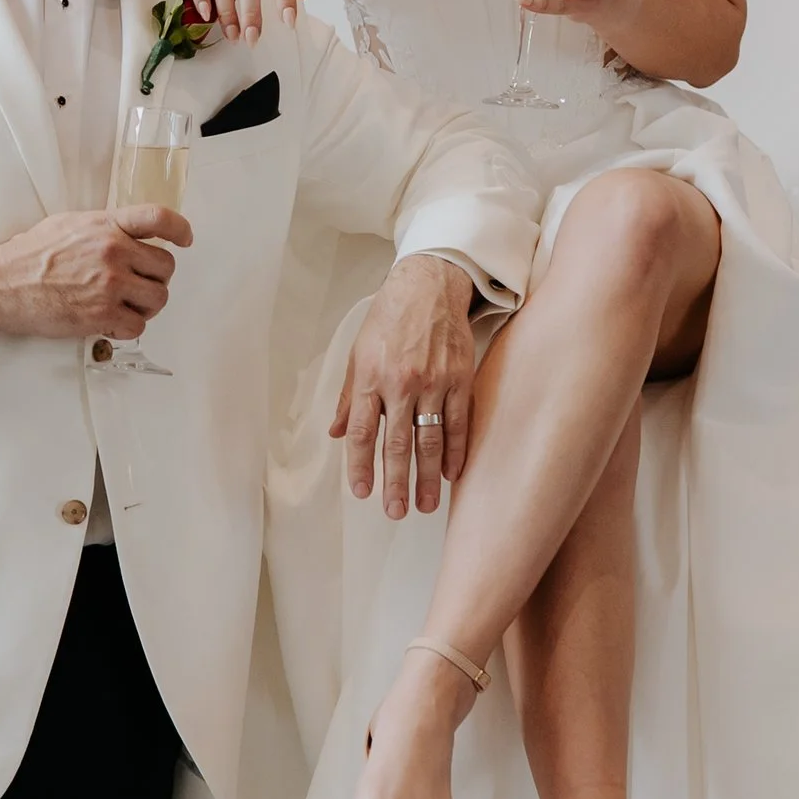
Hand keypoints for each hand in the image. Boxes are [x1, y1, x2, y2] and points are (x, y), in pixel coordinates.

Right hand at [0, 205, 191, 339]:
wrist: (3, 284)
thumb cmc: (29, 256)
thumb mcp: (70, 224)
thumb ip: (105, 227)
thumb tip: (127, 235)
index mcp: (107, 225)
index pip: (158, 218)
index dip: (179, 228)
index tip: (184, 239)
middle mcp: (113, 252)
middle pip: (166, 267)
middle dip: (157, 278)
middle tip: (140, 284)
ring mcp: (110, 284)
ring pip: (158, 299)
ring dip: (146, 305)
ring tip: (126, 305)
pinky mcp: (102, 315)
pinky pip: (138, 325)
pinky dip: (128, 327)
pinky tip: (111, 322)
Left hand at [332, 256, 476, 517]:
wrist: (428, 286)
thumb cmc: (388, 320)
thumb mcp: (357, 355)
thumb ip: (350, 398)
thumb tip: (338, 434)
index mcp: (371, 379)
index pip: (364, 433)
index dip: (362, 466)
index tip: (362, 493)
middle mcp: (401, 384)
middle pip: (397, 444)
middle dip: (396, 483)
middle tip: (396, 512)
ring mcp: (433, 383)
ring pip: (430, 440)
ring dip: (428, 477)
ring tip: (426, 505)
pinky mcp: (459, 379)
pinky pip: (458, 423)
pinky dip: (456, 451)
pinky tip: (453, 475)